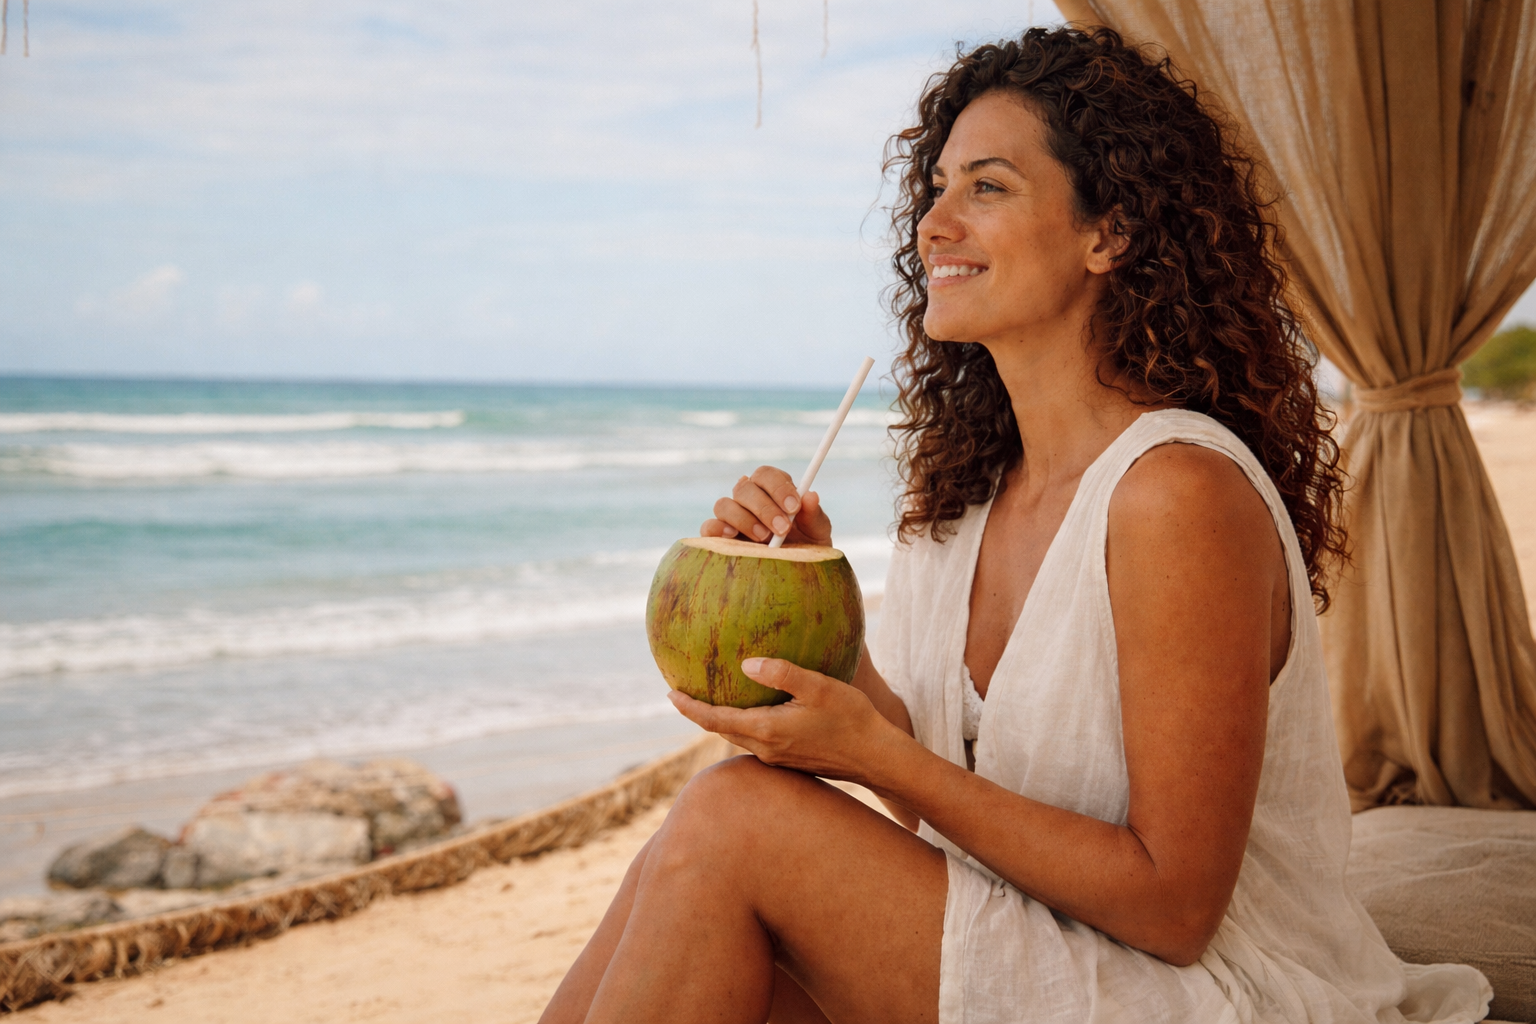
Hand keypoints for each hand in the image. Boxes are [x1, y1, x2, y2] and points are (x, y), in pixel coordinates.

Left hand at [667, 658, 897, 783]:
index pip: (714, 720)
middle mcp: (766, 749)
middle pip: (721, 730)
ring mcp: (777, 758)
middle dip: (699, 713)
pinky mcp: (790, 760)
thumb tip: (746, 663)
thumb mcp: (819, 687)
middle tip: (681, 692)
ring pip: (738, 736)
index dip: (689, 708)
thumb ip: (781, 673)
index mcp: (767, 730)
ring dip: (720, 720)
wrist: (877, 758)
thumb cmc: (852, 719)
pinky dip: (743, 725)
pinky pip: (756, 740)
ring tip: (710, 700)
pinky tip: (752, 712)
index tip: (669, 693)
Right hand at [700, 466, 832, 545]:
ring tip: (764, 539)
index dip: (778, 487)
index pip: (766, 475)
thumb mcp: (817, 532)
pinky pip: (709, 527)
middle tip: (783, 528)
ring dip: (744, 519)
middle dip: (764, 508)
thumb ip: (814, 514)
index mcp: (771, 490)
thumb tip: (811, 495)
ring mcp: (731, 516)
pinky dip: (717, 529)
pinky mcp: (718, 537)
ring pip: (724, 505)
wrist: (795, 572)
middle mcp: (748, 499)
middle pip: (744, 488)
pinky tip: (734, 538)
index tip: (794, 507)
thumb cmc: (807, 546)